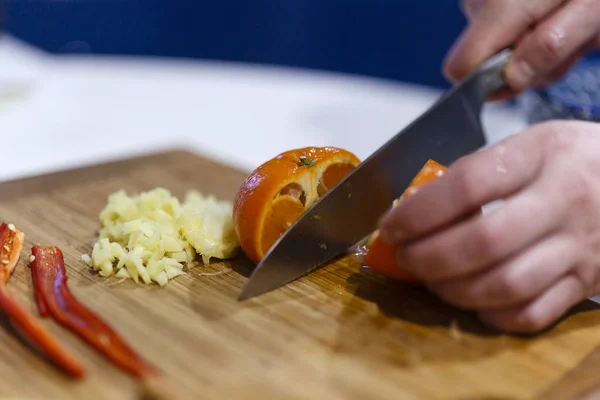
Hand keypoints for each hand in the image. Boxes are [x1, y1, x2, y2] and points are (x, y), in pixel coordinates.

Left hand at [378, 120, 599, 332]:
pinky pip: (534, 313)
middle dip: (428, 257)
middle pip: (483, 242)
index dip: (418, 212)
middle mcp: (563, 201)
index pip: (468, 186)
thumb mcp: (531, 144)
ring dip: (454, 290)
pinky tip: (473, 302)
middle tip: (405, 258)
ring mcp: (579, 247)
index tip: (390, 225)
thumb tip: (415, 209)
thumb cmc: (572, 159)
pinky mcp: (587, 283)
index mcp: (541, 154)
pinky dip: (493, 314)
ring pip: (506, 284)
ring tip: (431, 280)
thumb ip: (479, 171)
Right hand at [445, 0, 599, 96]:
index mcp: (500, 6)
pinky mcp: (488, 0)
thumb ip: (552, 46)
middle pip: (483, 62)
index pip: (461, 68)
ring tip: (566, 20)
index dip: (491, 83)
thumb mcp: (592, 10)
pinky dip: (531, 31)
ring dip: (534, 47)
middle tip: (568, 38)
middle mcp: (480, 1)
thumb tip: (513, 79)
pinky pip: (501, 32)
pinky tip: (554, 13)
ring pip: (495, 50)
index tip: (525, 74)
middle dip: (526, 62)